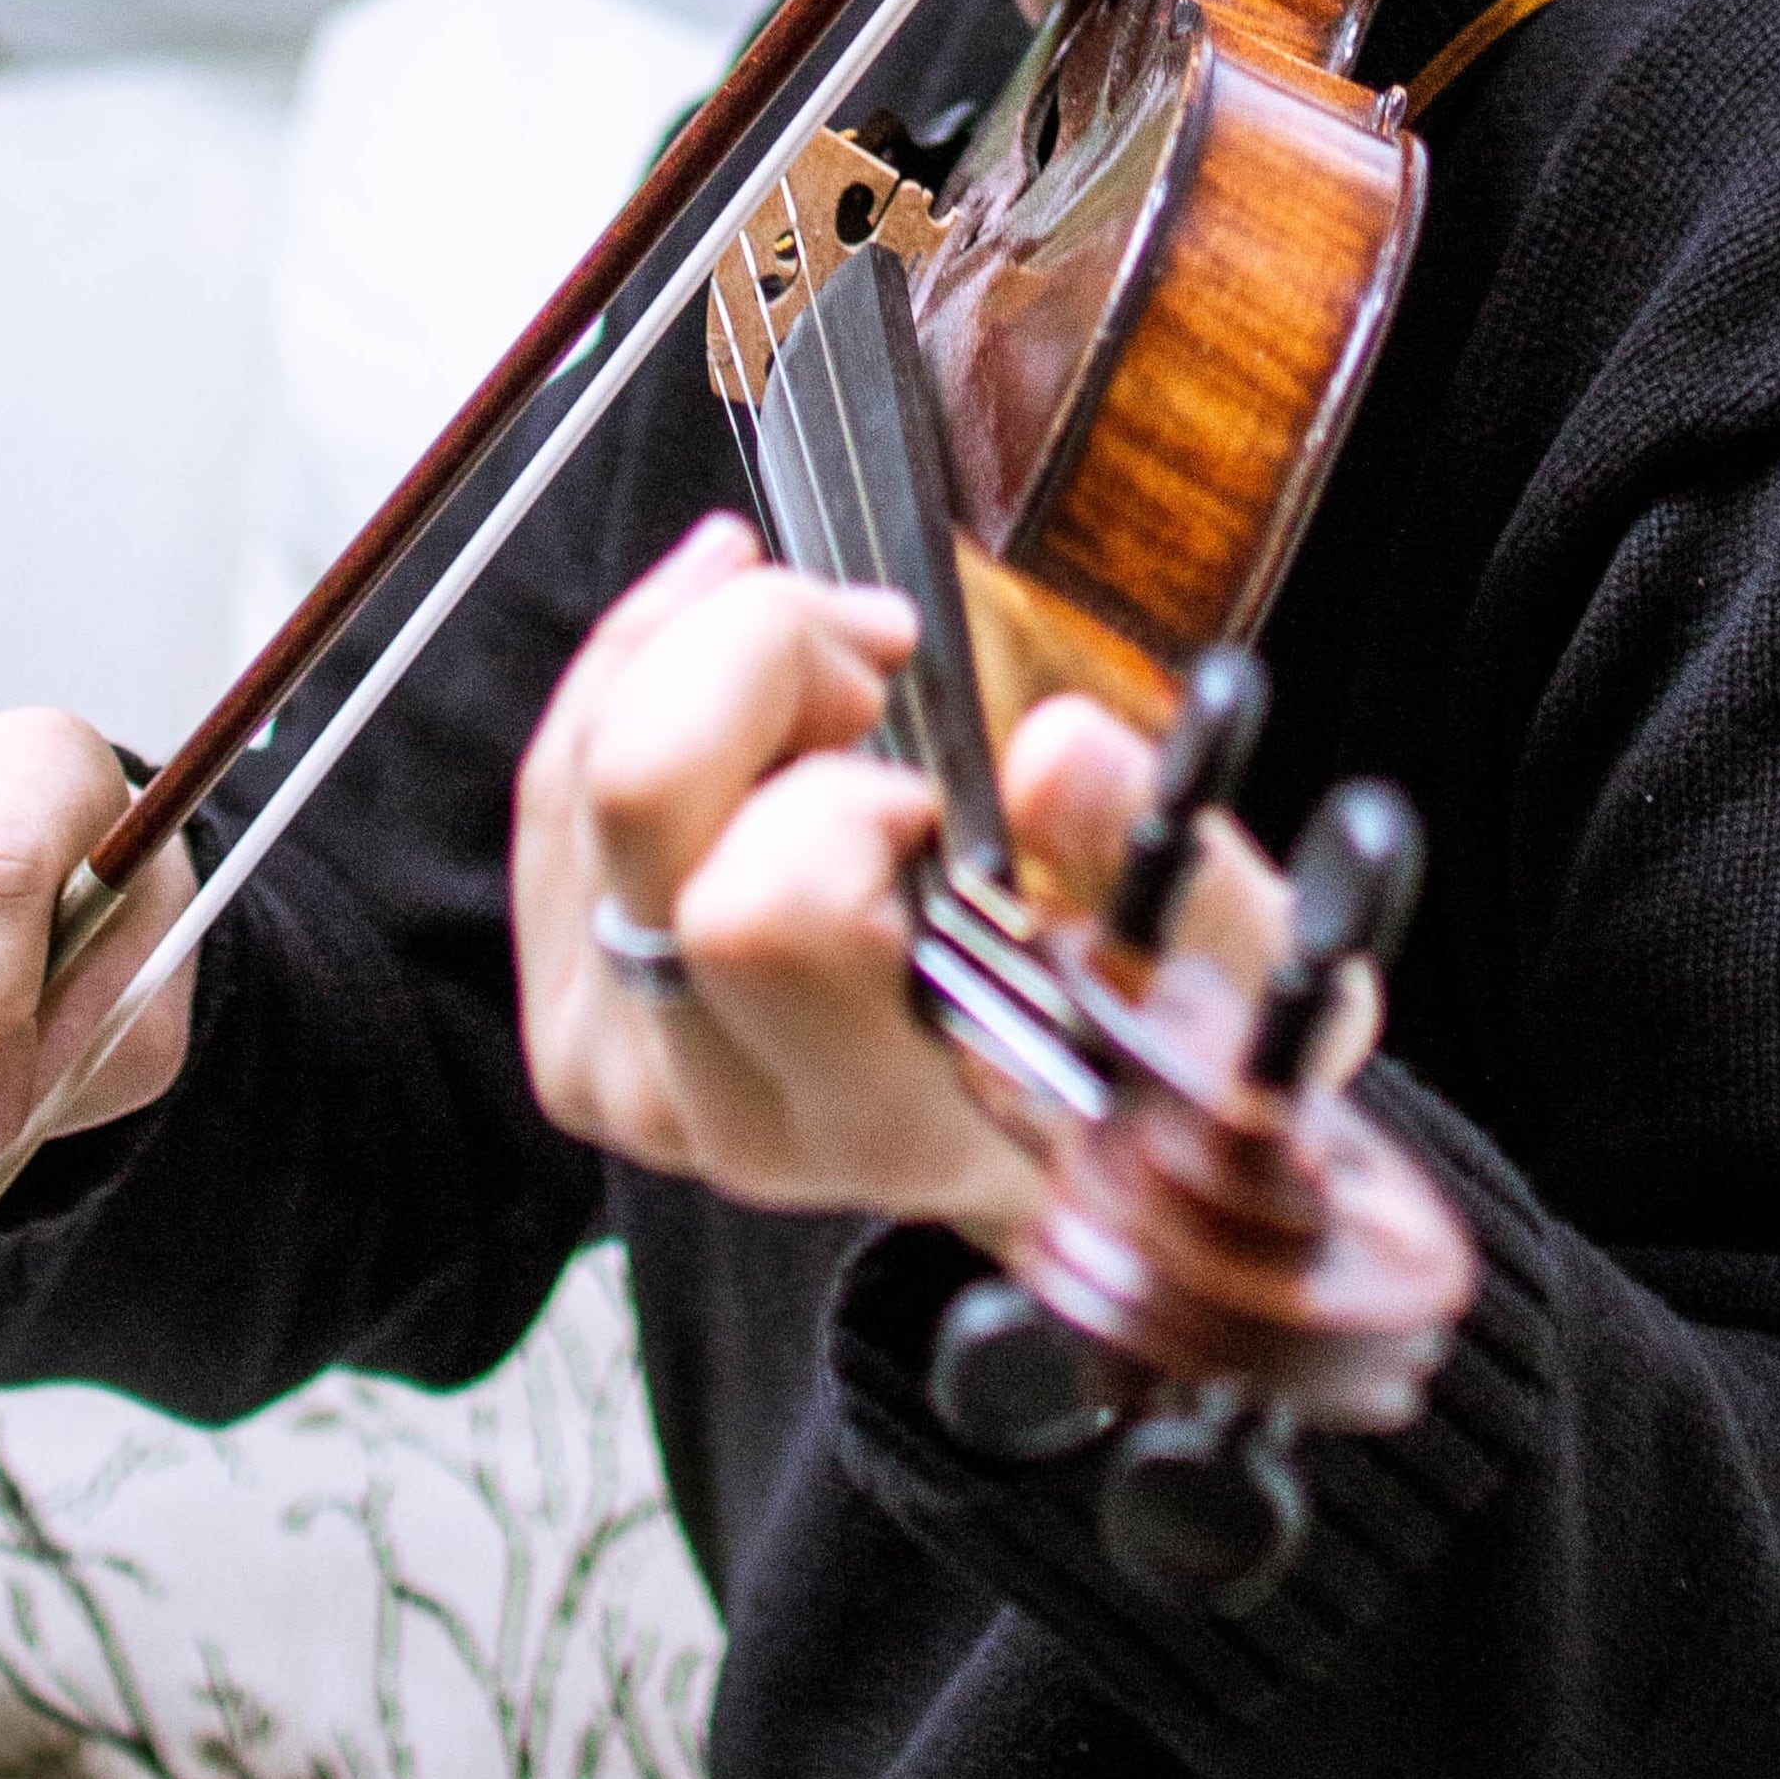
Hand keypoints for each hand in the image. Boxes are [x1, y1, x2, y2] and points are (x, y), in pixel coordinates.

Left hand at [513, 520, 1317, 1245]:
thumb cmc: (1135, 1043)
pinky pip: (552, 767)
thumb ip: (1168, 866)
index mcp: (881, 1113)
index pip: (772, 916)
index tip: (940, 781)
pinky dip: (650, 664)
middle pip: (638, 795)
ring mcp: (618, 1054)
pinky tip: (755, 646)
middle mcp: (717, 1103)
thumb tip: (1062, 753)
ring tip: (840, 674)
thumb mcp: (1227, 969)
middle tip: (879, 667)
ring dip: (711, 656)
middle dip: (768, 658)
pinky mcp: (569, 988)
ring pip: (581, 760)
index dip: (852, 791)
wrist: (1044, 1132)